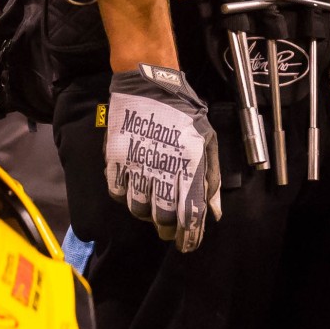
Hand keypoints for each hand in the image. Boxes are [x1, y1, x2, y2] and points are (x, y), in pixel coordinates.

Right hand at [104, 64, 221, 251]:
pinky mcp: (115, 158)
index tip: (187, 244)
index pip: (189, 216)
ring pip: (138, 208)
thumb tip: (214, 214)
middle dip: (168, 230)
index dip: (189, 236)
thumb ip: (211, 179)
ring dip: (146, 213)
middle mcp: (162, 171)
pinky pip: (116, 191)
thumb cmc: (184, 112)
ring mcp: (136, 165)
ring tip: (152, 207)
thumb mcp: (207, 141)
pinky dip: (124, 196)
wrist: (150, 83)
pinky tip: (132, 189)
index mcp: (189, 168)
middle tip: (169, 230)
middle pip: (163, 218)